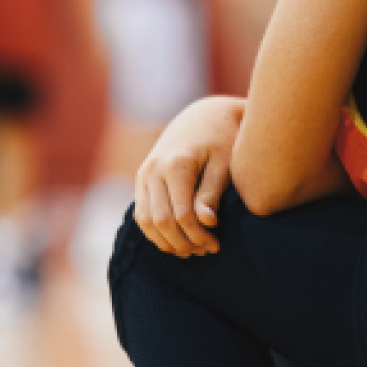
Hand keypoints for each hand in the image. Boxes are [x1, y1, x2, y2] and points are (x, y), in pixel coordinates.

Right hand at [134, 96, 244, 256]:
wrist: (205, 115)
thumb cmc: (222, 139)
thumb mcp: (224, 163)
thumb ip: (212, 193)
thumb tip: (207, 223)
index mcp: (176, 164)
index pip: (181, 215)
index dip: (198, 236)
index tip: (216, 245)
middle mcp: (153, 169)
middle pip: (161, 221)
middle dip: (183, 242)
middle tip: (206, 251)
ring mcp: (144, 174)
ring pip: (146, 221)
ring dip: (166, 242)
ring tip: (192, 250)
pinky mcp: (141, 178)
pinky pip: (141, 214)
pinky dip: (155, 232)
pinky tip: (177, 240)